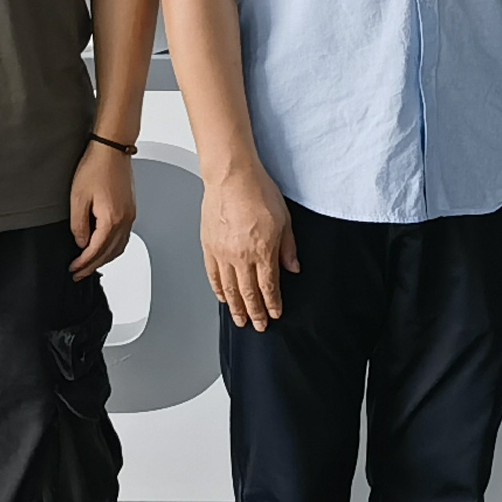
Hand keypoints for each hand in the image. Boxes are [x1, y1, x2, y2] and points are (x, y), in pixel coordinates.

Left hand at [70, 144, 137, 275]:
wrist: (112, 149)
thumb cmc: (96, 167)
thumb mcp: (78, 198)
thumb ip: (79, 225)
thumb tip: (81, 242)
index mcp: (112, 219)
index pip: (96, 251)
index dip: (83, 263)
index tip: (73, 269)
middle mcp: (125, 220)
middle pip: (110, 253)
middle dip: (93, 266)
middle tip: (79, 273)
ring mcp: (130, 215)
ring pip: (119, 247)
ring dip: (105, 258)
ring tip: (91, 264)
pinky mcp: (130, 209)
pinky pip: (124, 237)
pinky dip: (114, 247)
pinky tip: (104, 246)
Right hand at [203, 166, 296, 329]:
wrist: (231, 176)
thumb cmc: (258, 190)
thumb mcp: (284, 219)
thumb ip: (288, 247)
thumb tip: (293, 267)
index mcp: (262, 250)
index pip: (269, 286)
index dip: (272, 304)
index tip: (275, 314)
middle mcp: (241, 256)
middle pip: (248, 293)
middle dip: (255, 312)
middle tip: (258, 325)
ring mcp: (222, 252)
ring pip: (229, 288)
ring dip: (236, 307)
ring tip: (240, 319)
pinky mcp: (209, 246)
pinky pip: (213, 274)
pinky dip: (218, 289)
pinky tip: (222, 297)